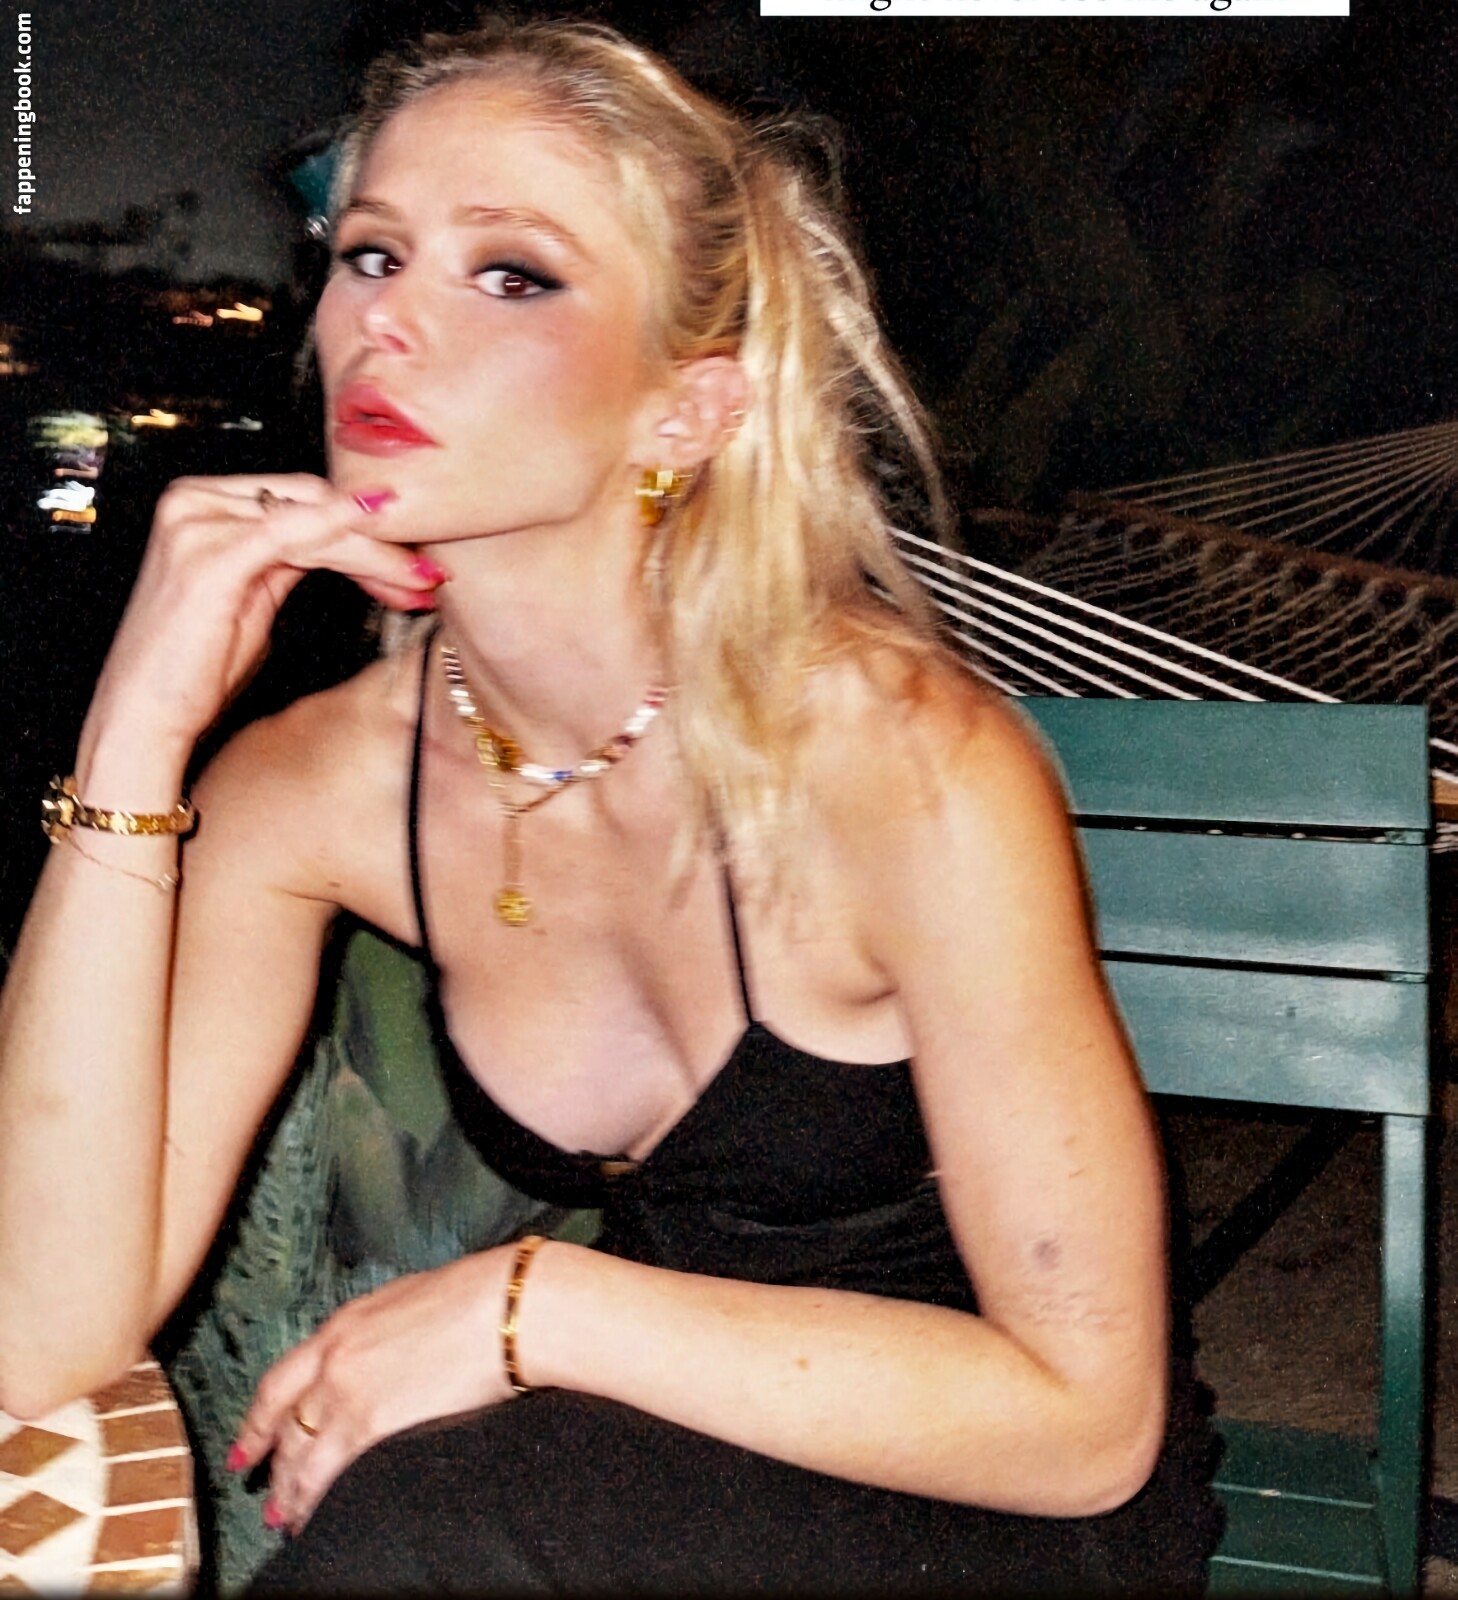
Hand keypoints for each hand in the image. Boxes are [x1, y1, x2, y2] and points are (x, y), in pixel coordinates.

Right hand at [82, 474, 447, 758]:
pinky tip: (384, 555)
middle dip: (379, 540)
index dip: (364, 528)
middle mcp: (197, 502)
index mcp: (205, 505)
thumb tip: (349, 544)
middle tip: (428, 576)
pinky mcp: (210, 555)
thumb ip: (291, 561)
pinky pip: (294, 535)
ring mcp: (199, 523)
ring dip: (377, 554)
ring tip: (420, 583)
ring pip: (316, 521)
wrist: (143, 717)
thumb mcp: (255, 598)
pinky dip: (346, 541)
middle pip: (314, 502)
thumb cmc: (195, 668)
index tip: (413, 564)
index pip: (304, 500)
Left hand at [230, 1248, 518, 1535]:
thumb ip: (376, 1332)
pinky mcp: (372, 1426)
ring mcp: (349, 1395)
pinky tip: (313, 1517)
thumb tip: (376, 1353)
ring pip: (300, 1456)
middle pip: (286, 1425)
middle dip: (270, 1464)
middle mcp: (334, 1361)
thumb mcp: (405, 1300)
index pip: (280, 1382)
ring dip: (289, 1493)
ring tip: (284, 1519)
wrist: (500, 1309)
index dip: (257, 1421)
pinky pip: (327, 1475)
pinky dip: (314, 1501)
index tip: (246, 1446)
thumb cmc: (472, 1297)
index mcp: (342, 1327)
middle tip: (264, 1493)